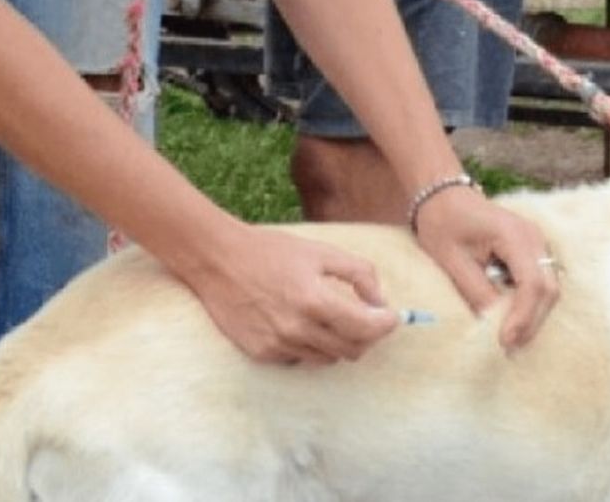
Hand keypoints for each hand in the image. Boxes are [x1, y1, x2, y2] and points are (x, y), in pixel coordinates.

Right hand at [182, 225, 399, 365]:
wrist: (217, 260)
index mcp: (315, 300)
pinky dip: (310, 346)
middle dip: (367, 335)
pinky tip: (300, 324)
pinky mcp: (261, 354)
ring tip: (332, 318)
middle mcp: (298, 329)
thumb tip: (380, 300)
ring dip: (339, 342)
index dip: (386, 324)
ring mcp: (278, 345)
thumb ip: (358, 272)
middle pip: (352, 349)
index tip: (392, 317)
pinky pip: (300, 359)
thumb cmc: (271, 250)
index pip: (367, 328)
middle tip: (366, 317)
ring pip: (328, 358)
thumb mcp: (320, 251)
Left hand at [411, 184, 559, 352]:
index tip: (504, 341)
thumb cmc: (443, 223)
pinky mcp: (533, 252)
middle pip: (548, 289)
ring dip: (532, 316)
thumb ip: (475, 291)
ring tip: (508, 339)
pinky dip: (529, 305)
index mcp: (514, 234)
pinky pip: (540, 283)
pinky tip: (511, 320)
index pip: (531, 282)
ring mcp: (537, 243)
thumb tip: (493, 325)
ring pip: (548, 289)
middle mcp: (534, 238)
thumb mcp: (451, 260)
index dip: (522, 316)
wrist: (444, 196)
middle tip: (507, 347)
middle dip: (531, 321)